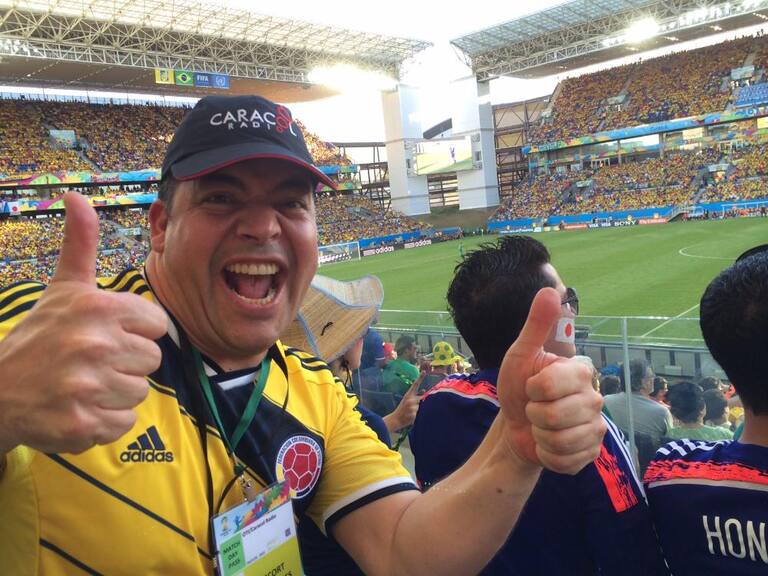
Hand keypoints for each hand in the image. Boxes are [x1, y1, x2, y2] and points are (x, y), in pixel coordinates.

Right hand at [0, 192, 166, 453]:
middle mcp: (94, 344)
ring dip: (116, 393)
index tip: (107, 334)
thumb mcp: (63, 288)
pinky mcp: (81, 424)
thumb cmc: (40, 335)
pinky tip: (79, 408)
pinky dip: (105, 421)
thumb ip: (80, 244)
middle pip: (152, 360)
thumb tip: (77, 196)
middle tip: (91, 362)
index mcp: (98, 307)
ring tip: (84, 384)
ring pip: (140, 392)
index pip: (157, 325)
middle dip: (126, 362)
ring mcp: (87, 387)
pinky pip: (124, 424)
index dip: (136, 332)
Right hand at [385, 372, 423, 431]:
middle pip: (423, 398)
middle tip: (413, 407)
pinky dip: (419, 415)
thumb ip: (416, 396)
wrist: (396, 419)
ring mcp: (412, 406)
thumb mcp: (407, 400)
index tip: (424, 371)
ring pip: (423, 406)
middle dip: (421, 402)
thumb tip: (424, 390)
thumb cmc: (402, 409)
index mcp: (408, 395)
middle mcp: (410, 399)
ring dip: (420, 410)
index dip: (420, 378)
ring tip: (412, 413)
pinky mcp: (414, 414)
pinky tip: (412, 417)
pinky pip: (422, 413)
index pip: (415, 385)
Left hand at [497, 288, 604, 473]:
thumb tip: (550, 290)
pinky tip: (547, 445)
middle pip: (556, 416)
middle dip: (534, 415)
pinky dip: (548, 456)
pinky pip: (566, 461)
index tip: (531, 386)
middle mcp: (595, 398)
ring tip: (540, 427)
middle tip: (534, 409)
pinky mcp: (592, 453)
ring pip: (562, 440)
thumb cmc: (518, 387)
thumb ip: (536, 325)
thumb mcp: (520, 355)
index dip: (533, 389)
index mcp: (581, 371)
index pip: (551, 385)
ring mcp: (596, 427)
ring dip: (540, 436)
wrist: (515, 426)